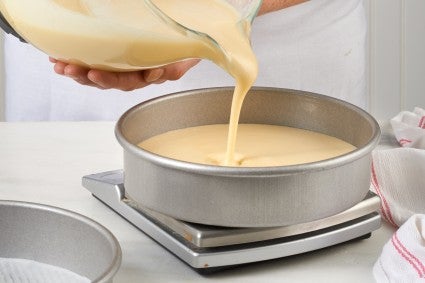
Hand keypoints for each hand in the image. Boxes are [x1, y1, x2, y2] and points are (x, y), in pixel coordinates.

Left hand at [50, 58, 200, 90]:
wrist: (184, 44)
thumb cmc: (184, 51)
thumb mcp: (184, 58)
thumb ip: (175, 68)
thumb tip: (158, 75)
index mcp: (150, 75)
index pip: (128, 81)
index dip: (110, 80)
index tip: (94, 74)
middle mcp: (136, 75)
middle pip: (109, 81)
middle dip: (87, 77)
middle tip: (69, 69)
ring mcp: (125, 69)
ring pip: (99, 75)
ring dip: (78, 72)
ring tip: (60, 66)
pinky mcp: (116, 62)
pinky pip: (97, 66)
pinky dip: (79, 63)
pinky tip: (63, 60)